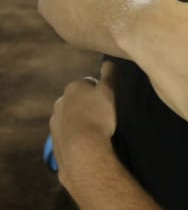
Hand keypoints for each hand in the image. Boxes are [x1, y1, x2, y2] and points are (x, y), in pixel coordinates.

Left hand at [50, 61, 116, 189]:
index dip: (100, 91)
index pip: (89, 83)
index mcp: (74, 86)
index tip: (109, 101)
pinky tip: (87, 140)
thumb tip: (108, 61)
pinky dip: (76, 133)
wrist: (82, 148)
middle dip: (88, 104)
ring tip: (96, 130)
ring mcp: (55, 120)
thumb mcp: (109, 90)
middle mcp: (61, 100)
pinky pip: (68, 132)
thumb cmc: (99, 115)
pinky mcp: (54, 138)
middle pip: (78, 99)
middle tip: (104, 115)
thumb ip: (110, 74)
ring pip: (71, 116)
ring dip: (81, 119)